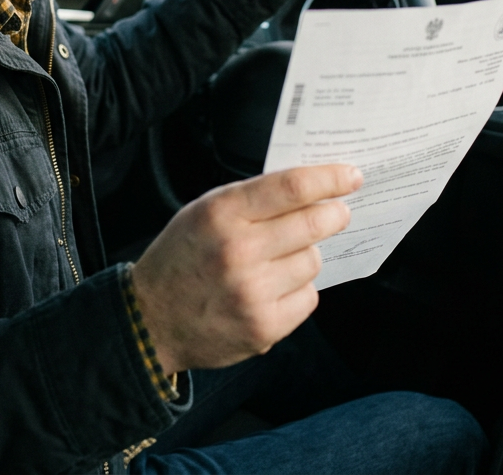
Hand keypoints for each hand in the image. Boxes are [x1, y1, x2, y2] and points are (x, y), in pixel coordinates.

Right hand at [130, 165, 361, 373]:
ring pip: (312, 261)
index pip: (291, 187)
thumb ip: (251, 199)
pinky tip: (273, 287)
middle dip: (334, 213)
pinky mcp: (264, 327)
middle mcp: (238, 251)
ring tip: (279, 258)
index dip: (329, 178)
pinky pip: (307, 297)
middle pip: (313, 223)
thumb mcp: (203, 211)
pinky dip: (297, 289)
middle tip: (338, 211)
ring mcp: (253, 292)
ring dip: (306, 255)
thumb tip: (309, 188)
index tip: (350, 175)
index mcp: (221, 212)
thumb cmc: (182, 256)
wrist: (151, 318)